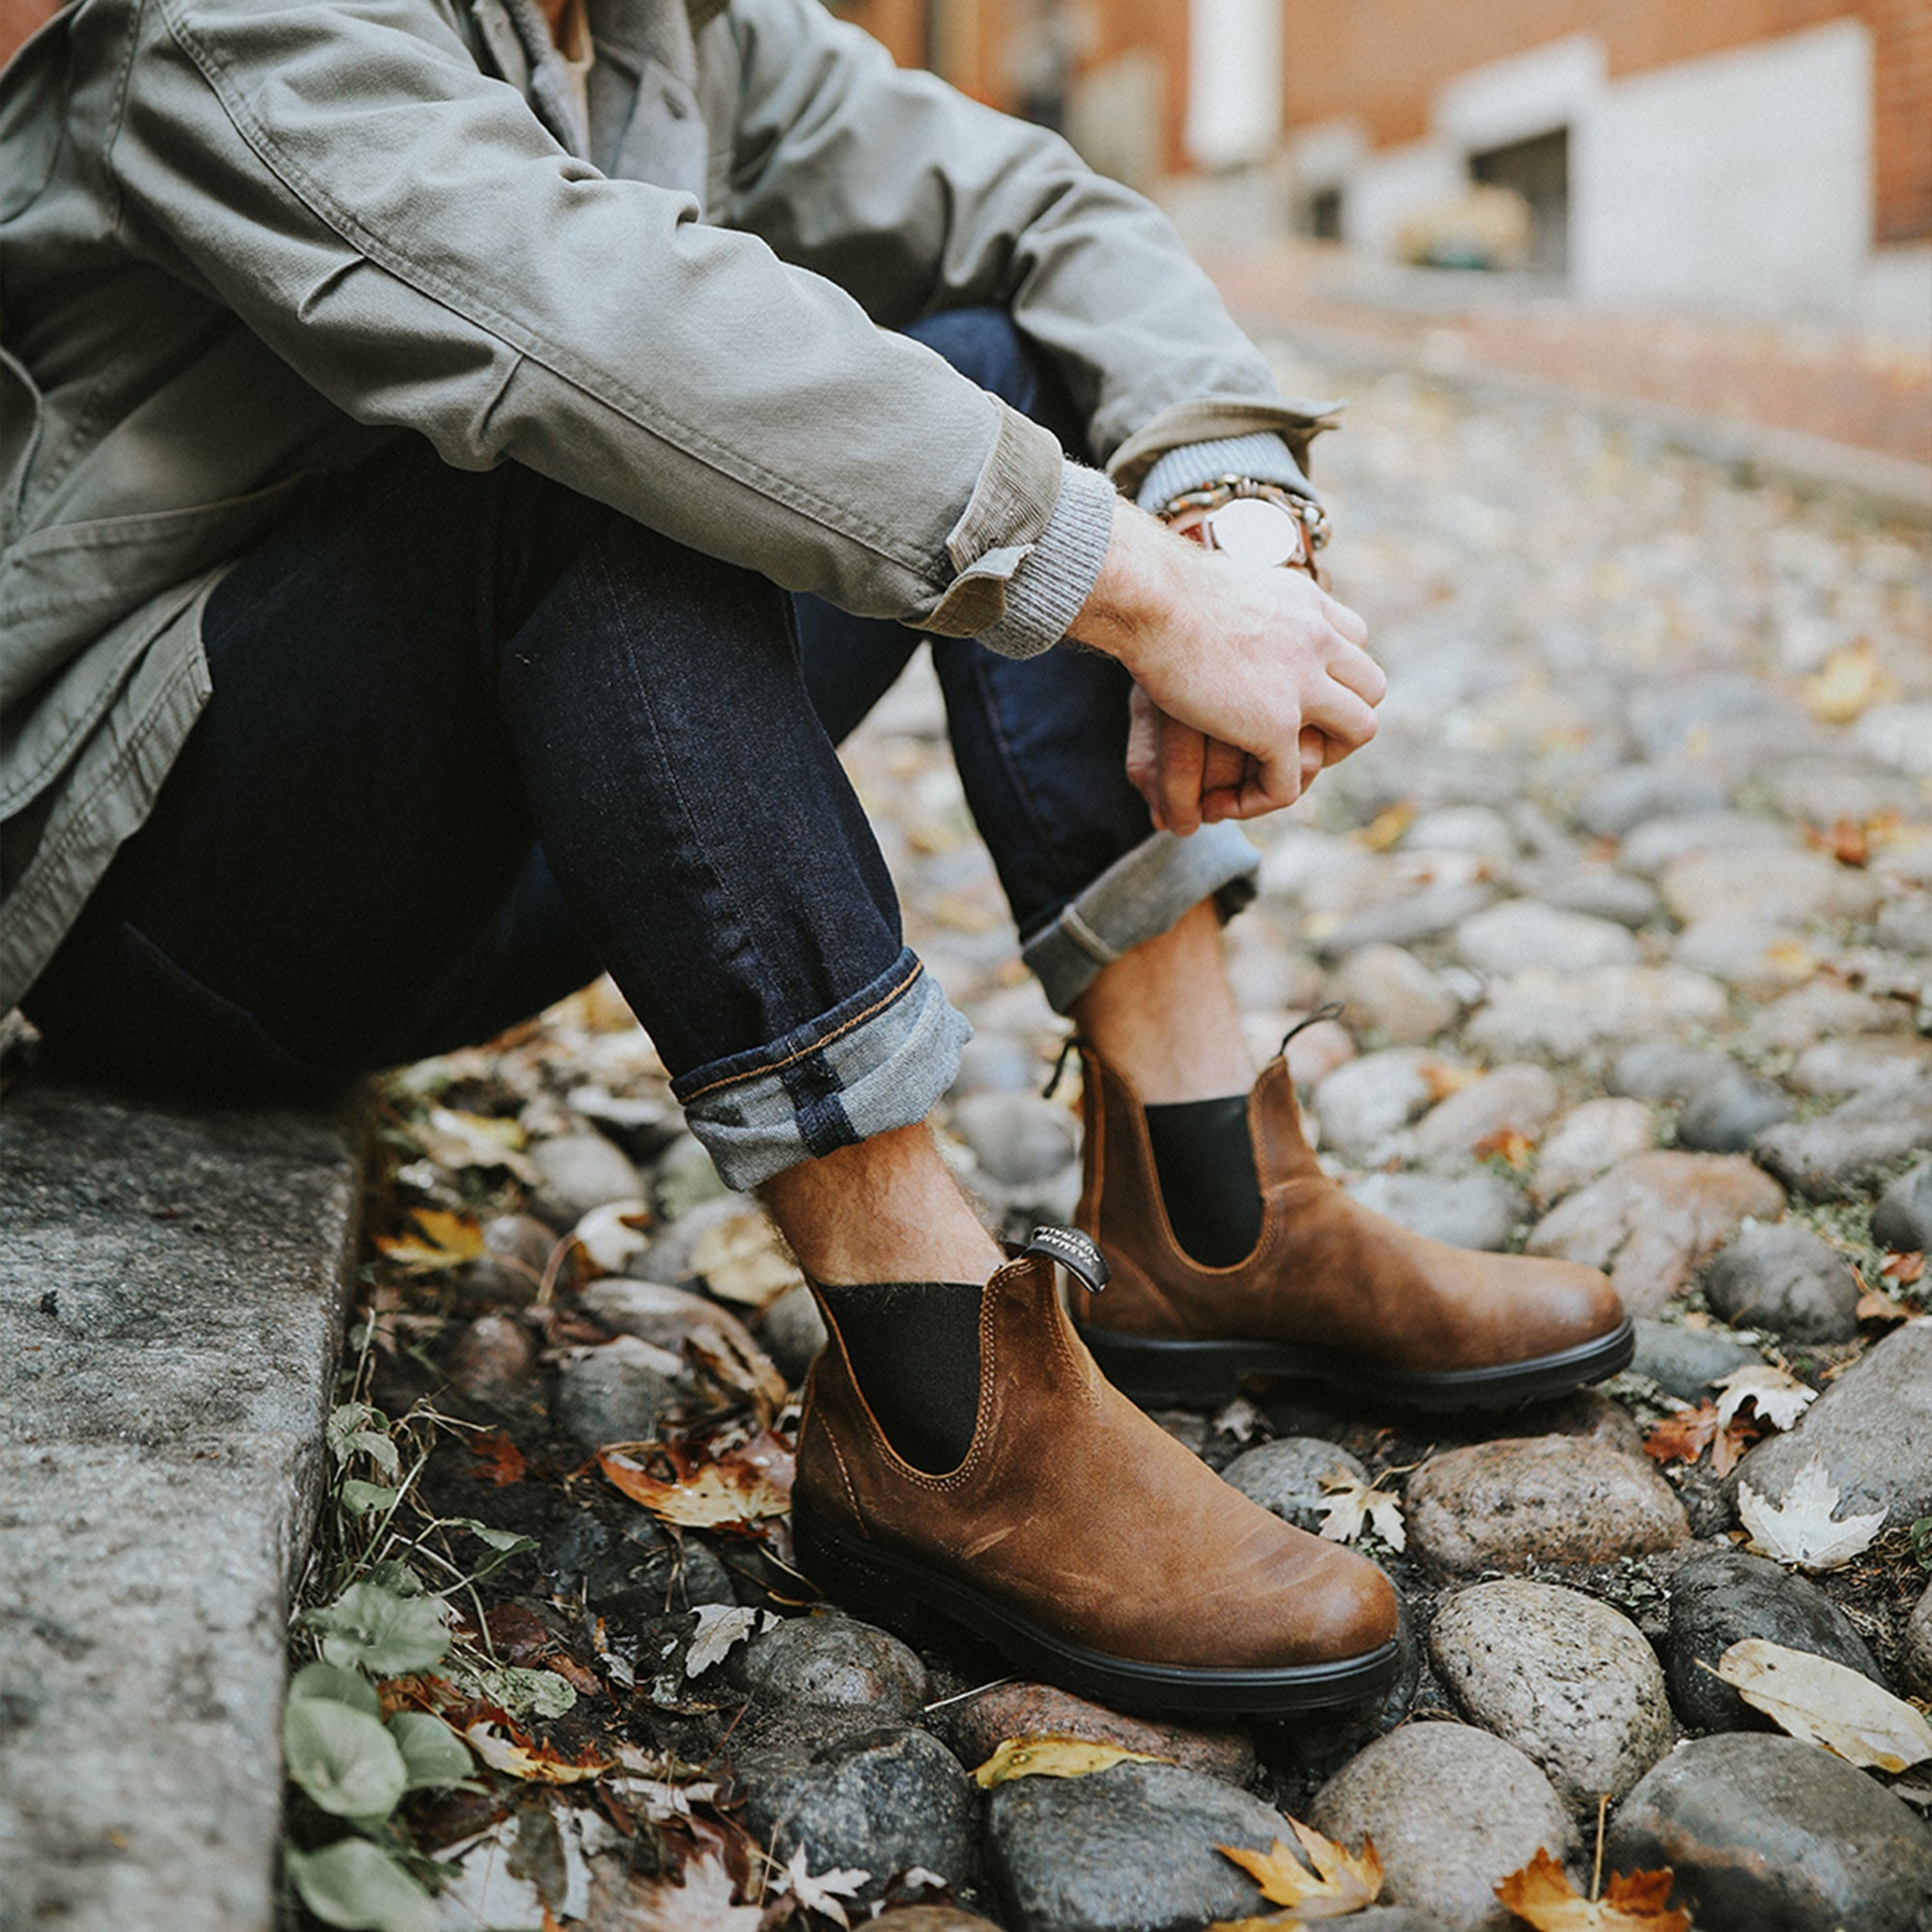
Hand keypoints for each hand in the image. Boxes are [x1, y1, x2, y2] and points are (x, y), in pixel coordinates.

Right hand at [1073, 498, 1383, 833]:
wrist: (1151, 598)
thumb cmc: (1159, 589)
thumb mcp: (1221, 587)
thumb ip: (1239, 607)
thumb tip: (1216, 611)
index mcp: (1305, 602)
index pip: (1353, 639)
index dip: (1331, 674)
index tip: (1292, 694)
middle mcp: (1318, 638)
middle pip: (1371, 687)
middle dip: (1342, 721)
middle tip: (1293, 740)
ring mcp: (1304, 683)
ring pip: (1359, 731)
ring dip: (1321, 760)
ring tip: (1270, 774)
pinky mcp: (1276, 725)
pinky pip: (1289, 782)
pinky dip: (1260, 799)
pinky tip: (1222, 803)